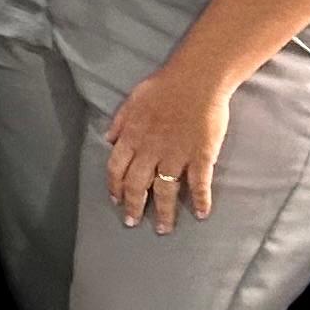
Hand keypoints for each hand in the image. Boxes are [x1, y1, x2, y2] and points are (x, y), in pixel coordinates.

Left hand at [104, 68, 232, 231]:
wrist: (196, 80)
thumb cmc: (163, 87)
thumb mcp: (131, 101)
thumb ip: (119, 123)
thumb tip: (108, 139)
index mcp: (131, 138)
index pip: (116, 170)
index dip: (115, 188)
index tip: (116, 201)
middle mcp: (150, 151)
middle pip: (138, 185)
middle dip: (133, 207)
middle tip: (132, 223)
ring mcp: (176, 155)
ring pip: (166, 191)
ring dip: (163, 212)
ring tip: (162, 229)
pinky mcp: (201, 156)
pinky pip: (199, 184)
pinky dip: (200, 201)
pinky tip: (200, 214)